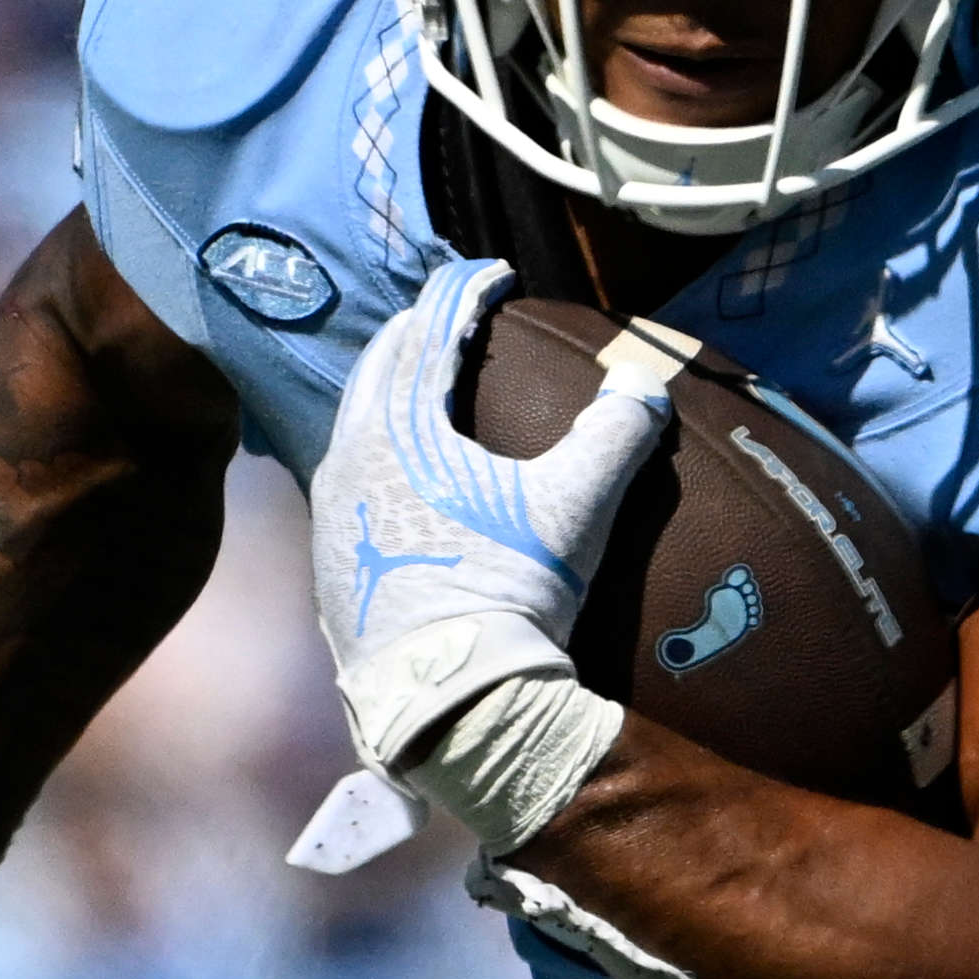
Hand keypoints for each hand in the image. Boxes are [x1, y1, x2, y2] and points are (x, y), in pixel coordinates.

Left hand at [304, 257, 665, 793]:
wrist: (450, 704)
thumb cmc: (508, 594)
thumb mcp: (575, 509)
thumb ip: (614, 435)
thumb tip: (648, 382)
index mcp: (397, 431)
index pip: (429, 333)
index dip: (467, 292)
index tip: (497, 275)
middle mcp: (347, 461)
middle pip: (379, 368)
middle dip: (419, 332)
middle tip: (455, 316)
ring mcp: (330, 515)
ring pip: (355, 425)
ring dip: (391, 393)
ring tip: (426, 386)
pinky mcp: (330, 564)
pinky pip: (349, 481)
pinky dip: (378, 453)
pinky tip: (403, 475)